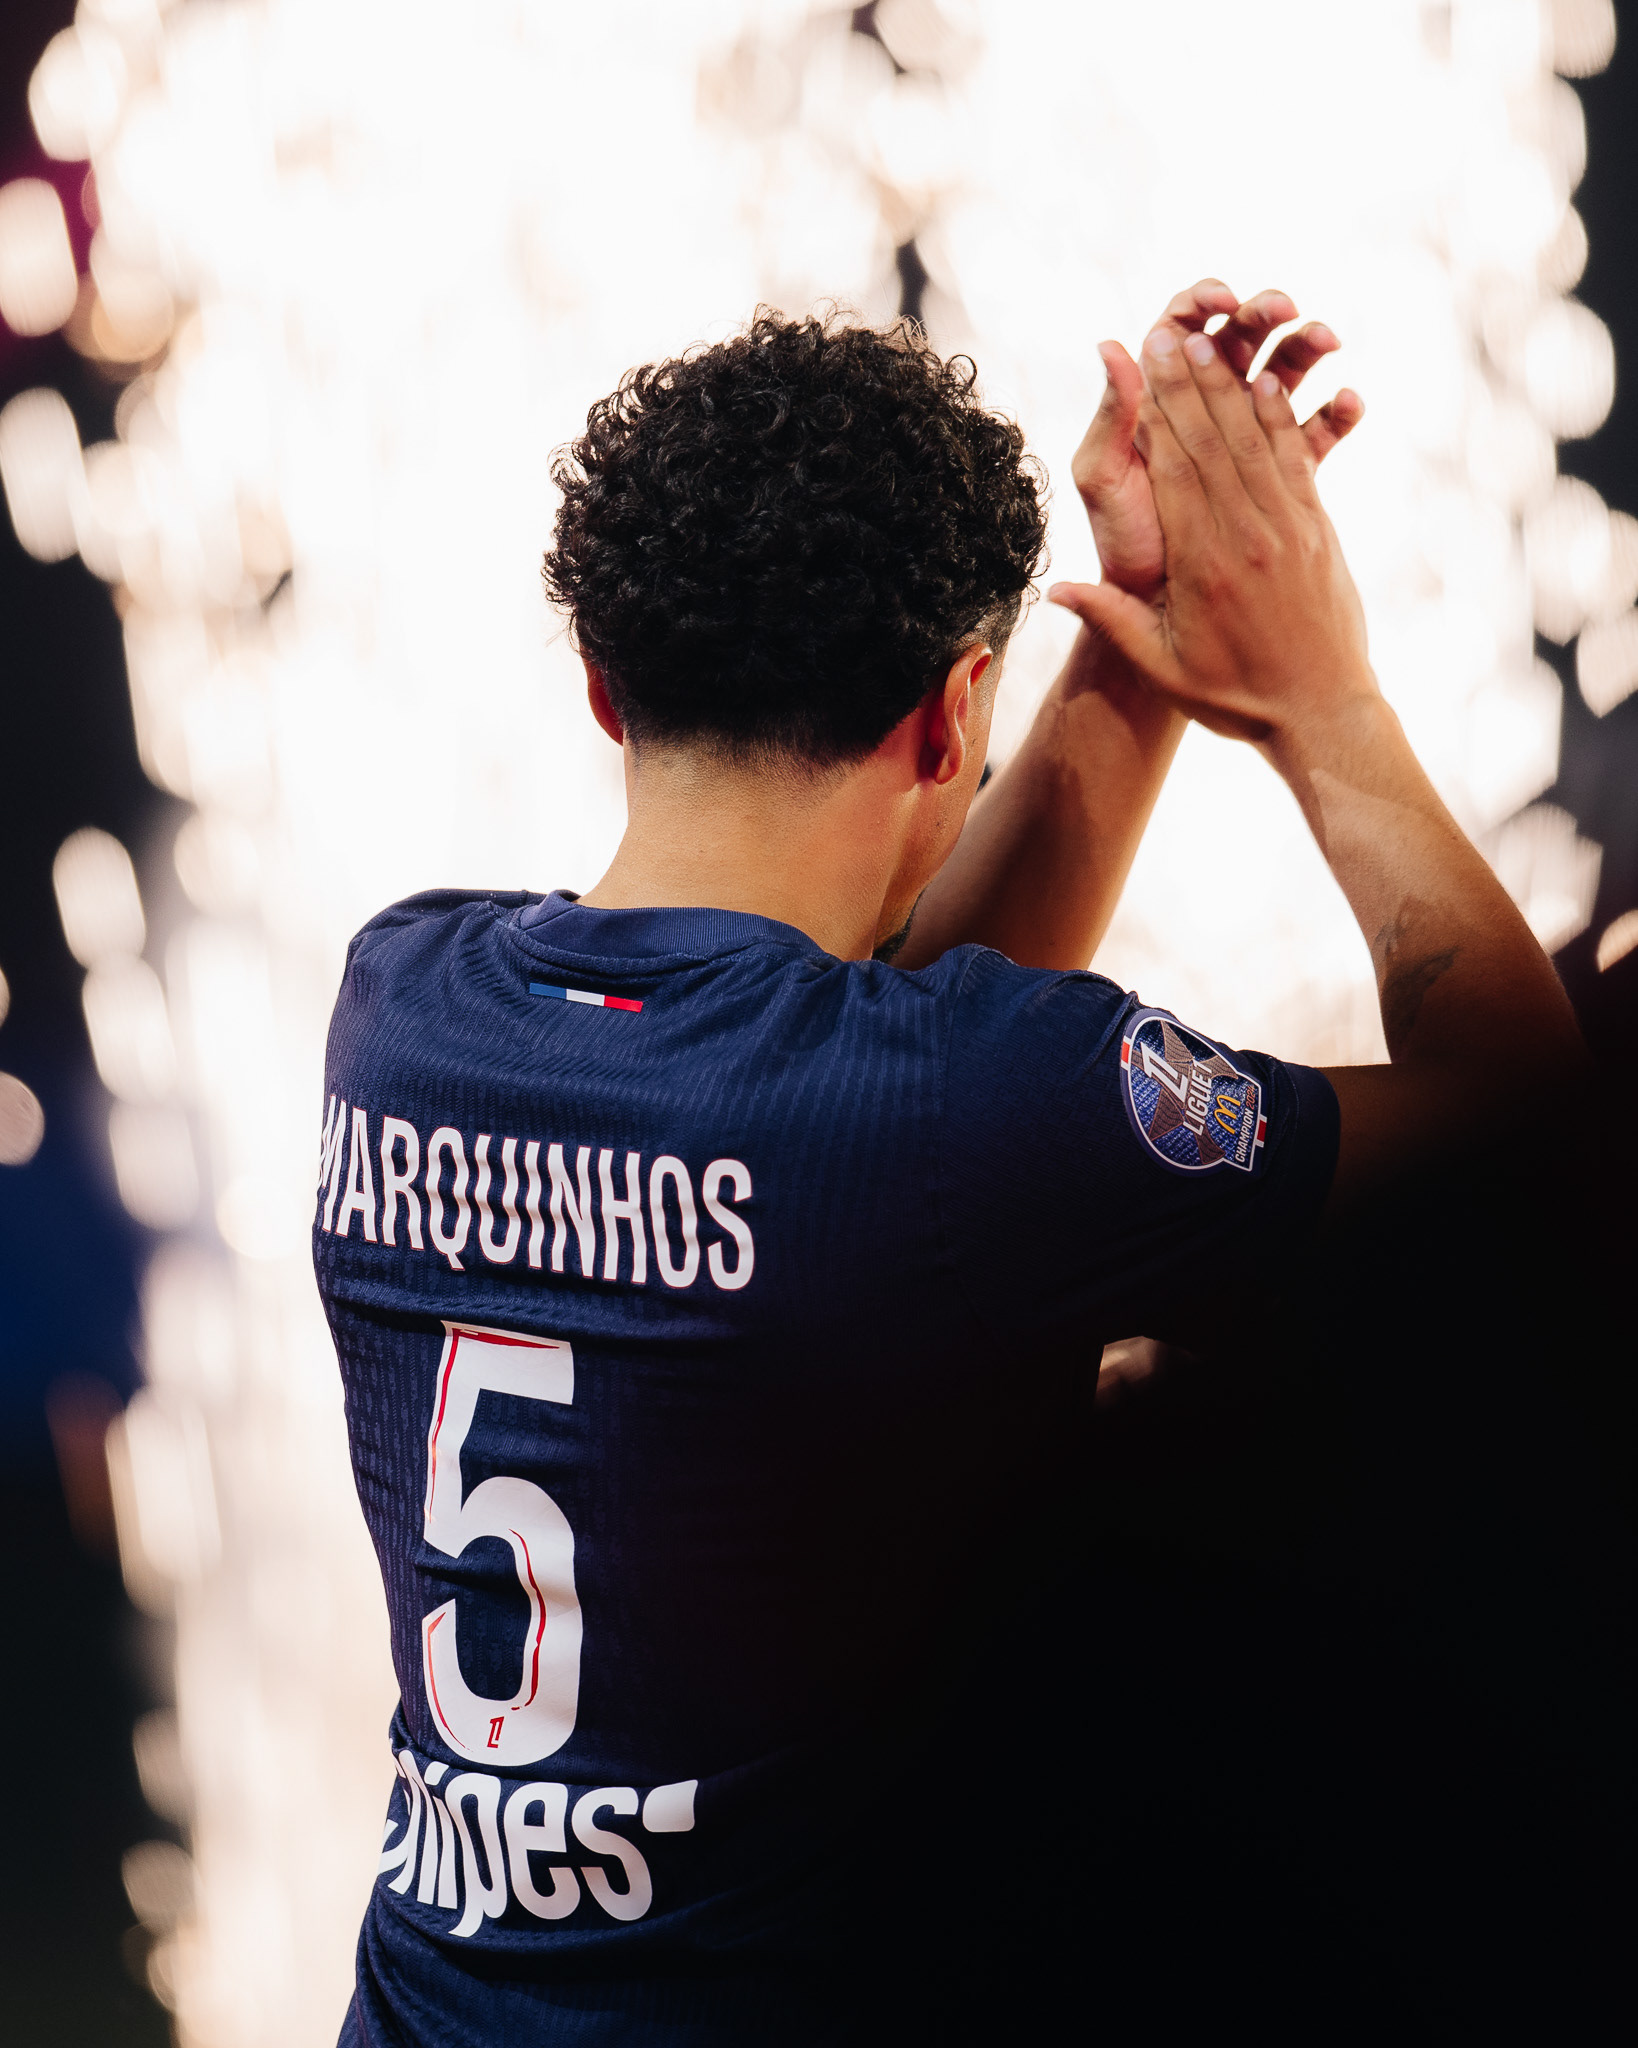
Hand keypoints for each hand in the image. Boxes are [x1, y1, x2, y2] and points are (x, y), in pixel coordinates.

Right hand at [1050, 329, 1372, 747]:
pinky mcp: (1318, 531)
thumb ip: (1111, 622)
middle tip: (1170, 335)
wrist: (1321, 714)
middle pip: (1214, 442)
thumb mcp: (1163, 667)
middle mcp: (1248, 536)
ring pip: (1256, 442)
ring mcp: (1289, 529)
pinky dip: (1280, 419)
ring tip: (1213, 343)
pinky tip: (1268, 385)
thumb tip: (1054, 590)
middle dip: (1190, 384)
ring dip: (1233, 387)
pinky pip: (1294, 461)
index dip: (1160, 410)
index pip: (1177, 471)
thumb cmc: (1236, 698)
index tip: (1144, 364)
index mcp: (1204, 566)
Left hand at [1075, 279, 1362, 601]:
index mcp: (1159, 398)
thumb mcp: (1104, 478)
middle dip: (1264, 314)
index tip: (1223, 300)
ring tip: (1328, 341)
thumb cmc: (1123, 543)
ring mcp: (1244, 436)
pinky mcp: (1278, 469)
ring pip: (1284, 374)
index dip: (1202, 303)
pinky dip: (1335, 413)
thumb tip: (1110, 343)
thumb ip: (1111, 416)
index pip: (1178, 327)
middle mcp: (1203, 408)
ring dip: (1308, 349)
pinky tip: (1351, 402)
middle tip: (1286, 306)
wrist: (1158, 604)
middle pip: (1239, 339)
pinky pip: (1314, 431)